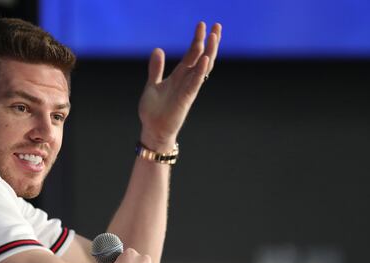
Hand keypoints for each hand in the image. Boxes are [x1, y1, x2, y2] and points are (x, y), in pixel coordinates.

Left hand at [138, 22, 221, 150]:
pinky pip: (195, 82)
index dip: (197, 40)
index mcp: (179, 76)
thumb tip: (158, 49)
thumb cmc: (154, 111)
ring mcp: (188, 89)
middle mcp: (186, 81)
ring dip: (209, 52)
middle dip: (209, 42)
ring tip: (214, 36)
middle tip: (217, 25)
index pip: (192, 54)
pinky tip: (205, 59)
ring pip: (202, 68)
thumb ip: (156, 69)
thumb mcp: (152, 85)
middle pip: (202, 57)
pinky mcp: (186, 99)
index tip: (202, 25)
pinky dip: (200, 71)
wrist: (153, 130)